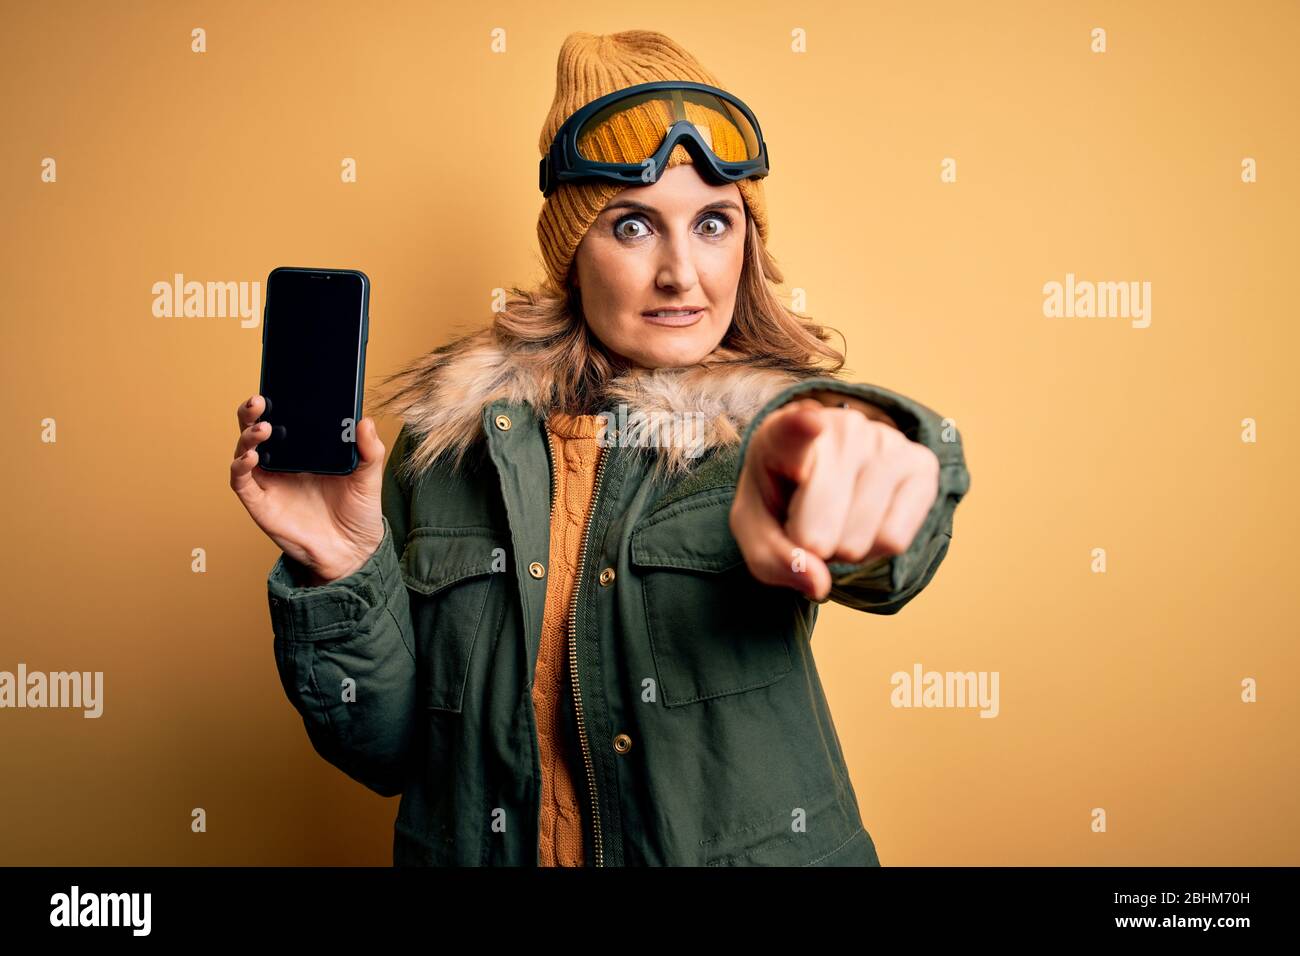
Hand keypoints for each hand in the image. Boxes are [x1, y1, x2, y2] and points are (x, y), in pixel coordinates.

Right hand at [229, 394, 385, 584]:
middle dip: (252, 411)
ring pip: (244, 449)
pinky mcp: (260, 503)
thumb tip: (365, 421)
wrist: (351, 551)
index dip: (276, 401)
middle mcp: (282, 461)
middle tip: (260, 399)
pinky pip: (241, 481)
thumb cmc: (357, 512)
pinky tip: (251, 457)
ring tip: (263, 427)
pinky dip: (240, 466)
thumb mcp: (368, 477)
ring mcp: (269, 481)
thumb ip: (369, 450)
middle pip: (256, 428)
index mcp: (304, 449)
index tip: (277, 384)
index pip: (284, 418)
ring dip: (247, 435)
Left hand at [729, 398, 939, 600]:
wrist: (823, 489)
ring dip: (845, 550)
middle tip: (807, 526)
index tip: (810, 423)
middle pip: (824, 526)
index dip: (801, 428)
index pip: (793, 429)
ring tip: (837, 523)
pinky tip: (867, 523)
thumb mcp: (757, 534)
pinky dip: (876, 551)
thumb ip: (774, 559)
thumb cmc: (782, 505)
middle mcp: (841, 427)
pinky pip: (895, 539)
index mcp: (783, 434)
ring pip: (861, 538)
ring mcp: (885, 440)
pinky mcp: (921, 464)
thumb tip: (818, 583)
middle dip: (813, 546)